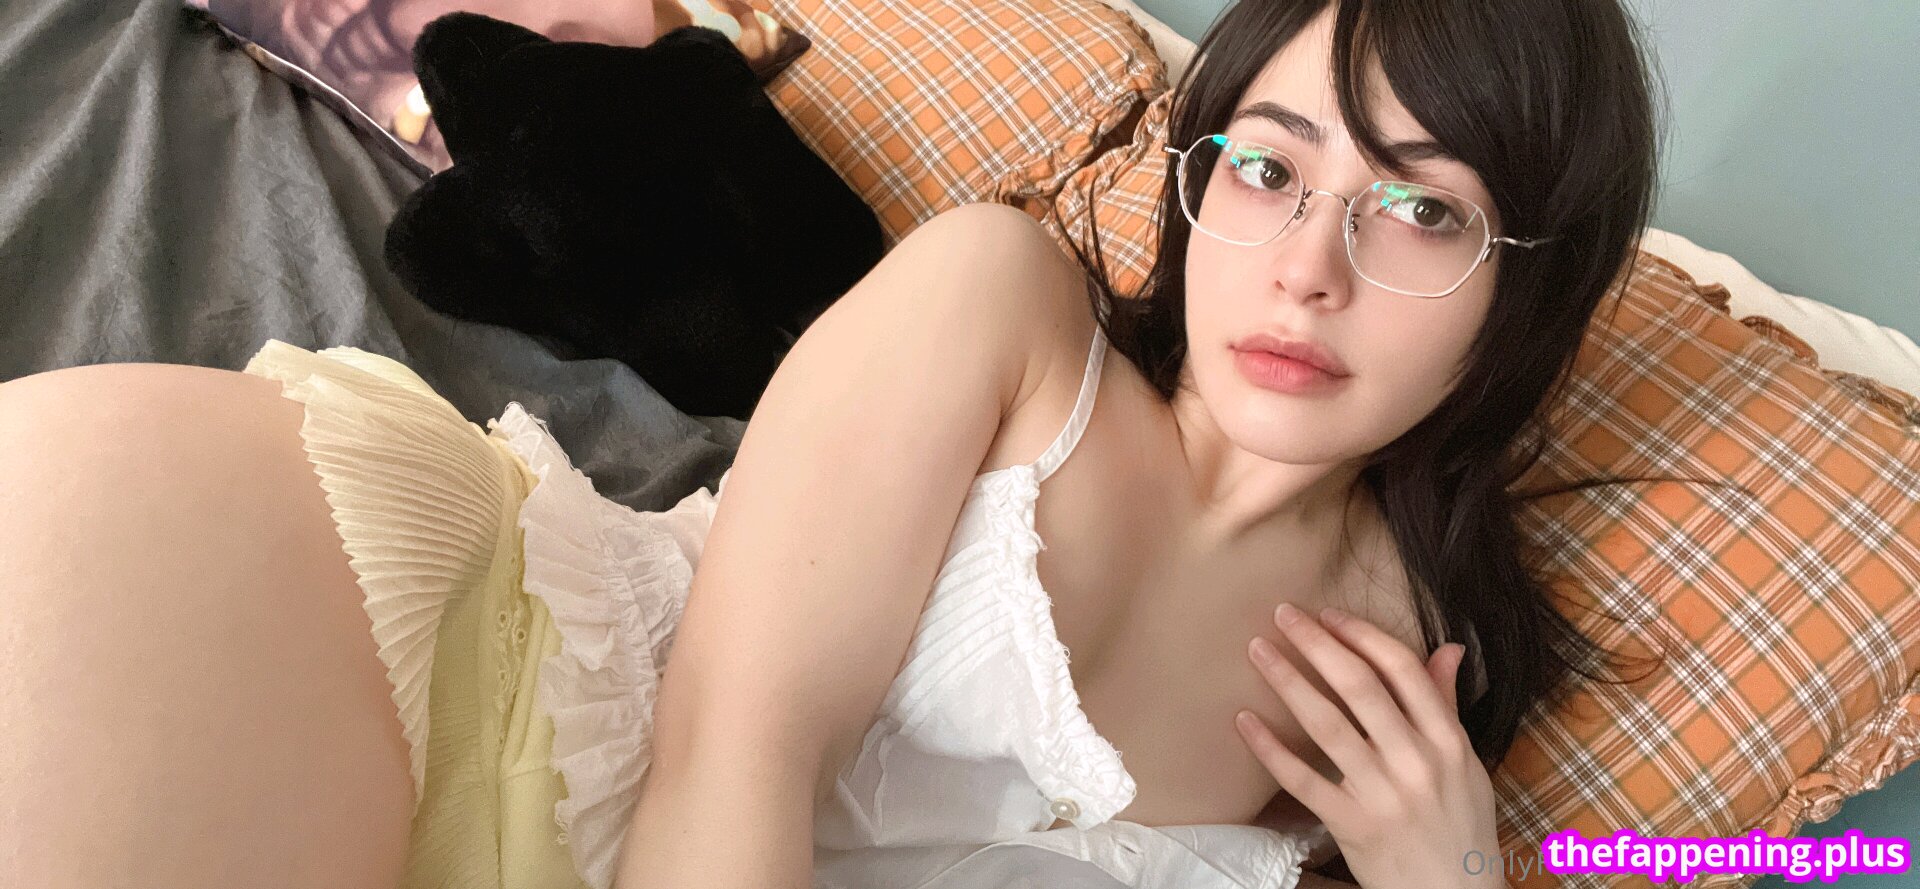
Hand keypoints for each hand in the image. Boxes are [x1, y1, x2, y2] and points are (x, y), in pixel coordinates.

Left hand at [1234, 603, 1502, 888]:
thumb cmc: (1459, 826)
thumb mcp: (1465, 764)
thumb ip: (1446, 705)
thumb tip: (1447, 649)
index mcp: (1447, 740)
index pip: (1402, 670)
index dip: (1362, 635)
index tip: (1329, 615)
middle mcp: (1416, 761)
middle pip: (1360, 687)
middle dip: (1317, 644)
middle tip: (1283, 614)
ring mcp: (1383, 795)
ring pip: (1328, 725)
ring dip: (1288, 682)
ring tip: (1258, 650)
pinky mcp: (1352, 826)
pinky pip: (1303, 781)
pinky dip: (1271, 749)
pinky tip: (1245, 720)